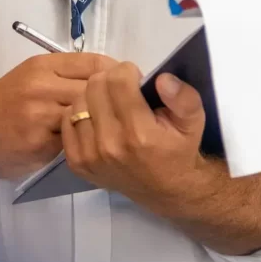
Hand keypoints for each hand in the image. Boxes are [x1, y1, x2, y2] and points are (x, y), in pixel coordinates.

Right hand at [0, 53, 116, 179]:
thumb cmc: (1, 106)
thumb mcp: (28, 79)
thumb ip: (64, 77)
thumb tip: (111, 81)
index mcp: (41, 66)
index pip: (94, 64)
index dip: (117, 76)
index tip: (127, 87)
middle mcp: (41, 86)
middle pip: (96, 90)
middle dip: (113, 102)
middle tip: (123, 113)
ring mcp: (40, 115)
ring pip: (87, 116)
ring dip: (98, 125)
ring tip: (107, 131)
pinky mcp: (40, 143)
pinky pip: (74, 141)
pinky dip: (81, 144)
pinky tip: (82, 147)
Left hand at [61, 62, 219, 215]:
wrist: (165, 190)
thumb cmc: (178, 150)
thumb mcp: (194, 122)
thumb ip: (183, 98)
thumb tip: (162, 79)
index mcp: (139, 133)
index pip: (118, 80)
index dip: (128, 72)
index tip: (136, 79)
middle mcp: (110, 145)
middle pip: (95, 86)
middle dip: (110, 80)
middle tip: (123, 90)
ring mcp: (89, 155)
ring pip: (78, 101)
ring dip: (94, 96)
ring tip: (111, 105)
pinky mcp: (75, 162)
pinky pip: (67, 121)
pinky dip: (80, 114)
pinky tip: (97, 119)